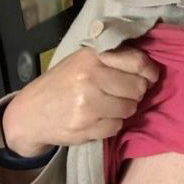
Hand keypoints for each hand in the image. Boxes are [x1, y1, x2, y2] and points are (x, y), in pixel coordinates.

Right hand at [3, 46, 158, 157]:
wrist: (31, 112)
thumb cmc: (63, 84)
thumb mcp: (83, 61)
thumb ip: (111, 60)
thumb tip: (148, 67)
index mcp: (92, 57)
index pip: (137, 62)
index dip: (150, 71)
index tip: (151, 76)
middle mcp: (90, 77)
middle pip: (138, 87)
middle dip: (136, 92)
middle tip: (123, 93)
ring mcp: (88, 103)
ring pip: (129, 108)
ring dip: (124, 109)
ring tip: (107, 105)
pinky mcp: (86, 126)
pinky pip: (117, 126)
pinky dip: (112, 124)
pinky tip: (97, 118)